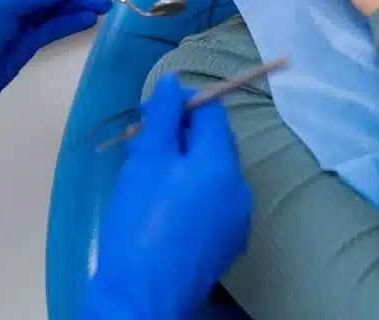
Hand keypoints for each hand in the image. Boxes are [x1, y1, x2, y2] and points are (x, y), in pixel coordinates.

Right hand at [84, 75, 251, 318]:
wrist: (142, 297)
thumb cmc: (138, 223)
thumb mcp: (145, 162)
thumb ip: (162, 117)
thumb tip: (173, 81)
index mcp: (222, 163)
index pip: (212, 112)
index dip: (181, 106)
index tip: (151, 117)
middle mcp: (240, 188)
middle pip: (214, 143)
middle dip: (181, 138)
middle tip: (143, 149)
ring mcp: (237, 219)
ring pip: (212, 174)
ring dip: (185, 167)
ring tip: (148, 180)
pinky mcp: (227, 243)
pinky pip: (213, 204)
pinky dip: (192, 196)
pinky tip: (162, 210)